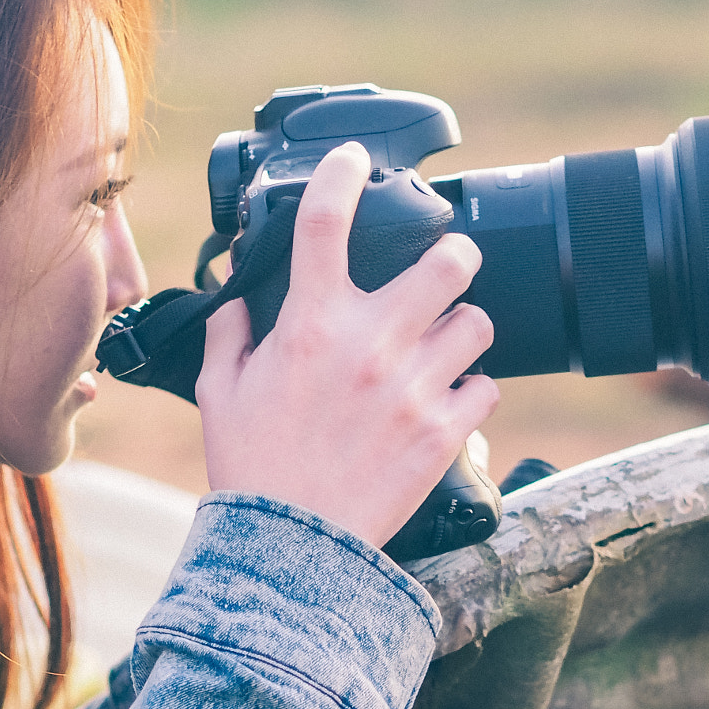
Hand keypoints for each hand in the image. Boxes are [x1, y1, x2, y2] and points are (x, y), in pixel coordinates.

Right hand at [198, 142, 498, 549]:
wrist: (288, 548)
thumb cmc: (252, 467)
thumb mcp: (221, 390)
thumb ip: (232, 329)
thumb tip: (235, 289)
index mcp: (310, 324)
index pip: (326, 222)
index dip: (343, 175)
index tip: (354, 161)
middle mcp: (369, 344)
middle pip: (448, 261)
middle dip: (454, 256)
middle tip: (445, 269)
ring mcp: (414, 387)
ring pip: (479, 322)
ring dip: (466, 327)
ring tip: (449, 344)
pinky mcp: (444, 431)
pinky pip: (487, 387)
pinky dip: (474, 390)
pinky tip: (452, 399)